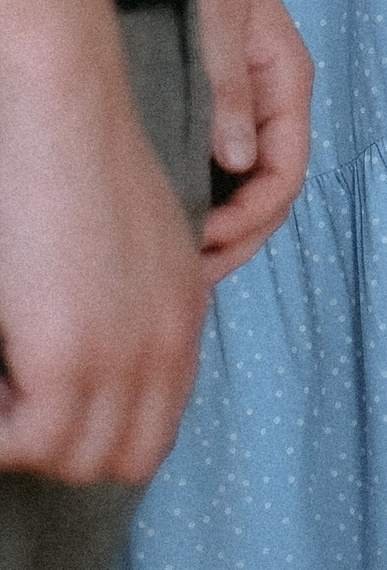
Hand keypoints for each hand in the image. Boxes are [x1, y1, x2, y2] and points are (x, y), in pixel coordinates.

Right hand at [0, 0, 205, 484]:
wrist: (64, 108)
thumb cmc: (75, 163)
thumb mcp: (135, 242)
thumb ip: (130, 306)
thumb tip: (83, 353)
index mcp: (184, 314)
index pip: (155, 429)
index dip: (96, 432)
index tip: (46, 407)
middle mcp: (167, 342)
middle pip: (122, 459)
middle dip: (61, 446)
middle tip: (14, 399)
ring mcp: (122, 356)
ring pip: (73, 461)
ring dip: (25, 437)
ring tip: (1, 384)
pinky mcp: (68, 359)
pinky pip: (25, 445)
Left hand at [196, 0, 312, 284]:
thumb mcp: (215, 21)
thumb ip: (229, 89)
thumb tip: (238, 161)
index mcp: (287, 81)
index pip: (285, 175)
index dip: (250, 221)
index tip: (204, 244)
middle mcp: (271, 101)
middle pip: (268, 193)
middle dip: (235, 239)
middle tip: (188, 273)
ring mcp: (243, 106)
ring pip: (243, 186)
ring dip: (217, 226)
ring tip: (176, 256)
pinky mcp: (213, 107)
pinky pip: (216, 168)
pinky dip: (200, 200)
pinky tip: (167, 216)